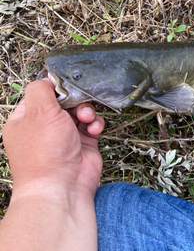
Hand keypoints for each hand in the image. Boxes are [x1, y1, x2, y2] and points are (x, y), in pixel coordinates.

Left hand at [2, 79, 104, 198]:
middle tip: (79, 104)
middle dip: (75, 100)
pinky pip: (92, 125)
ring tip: (87, 119)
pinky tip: (93, 130)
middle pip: (64, 101)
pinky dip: (95, 124)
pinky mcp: (83, 143)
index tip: (67, 87)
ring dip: (87, 111)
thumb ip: (42, 89)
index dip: (56, 88)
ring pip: (80, 111)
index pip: (41, 93)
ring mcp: (64, 136)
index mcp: (25, 119)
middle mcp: (44, 127)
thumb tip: (50, 79)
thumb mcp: (38, 111)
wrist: (62, 188)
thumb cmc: (44, 153)